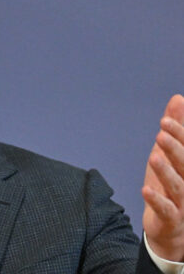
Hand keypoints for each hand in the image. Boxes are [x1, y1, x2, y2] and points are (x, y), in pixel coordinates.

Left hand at [142, 94, 183, 261]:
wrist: (173, 227)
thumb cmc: (172, 185)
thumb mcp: (170, 155)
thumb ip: (176, 130)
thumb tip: (178, 98)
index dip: (180, 134)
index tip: (165, 120)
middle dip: (176, 148)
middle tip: (162, 132)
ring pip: (178, 186)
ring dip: (167, 171)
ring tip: (154, 156)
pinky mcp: (171, 219)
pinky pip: (166, 209)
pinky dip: (156, 200)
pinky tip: (145, 189)